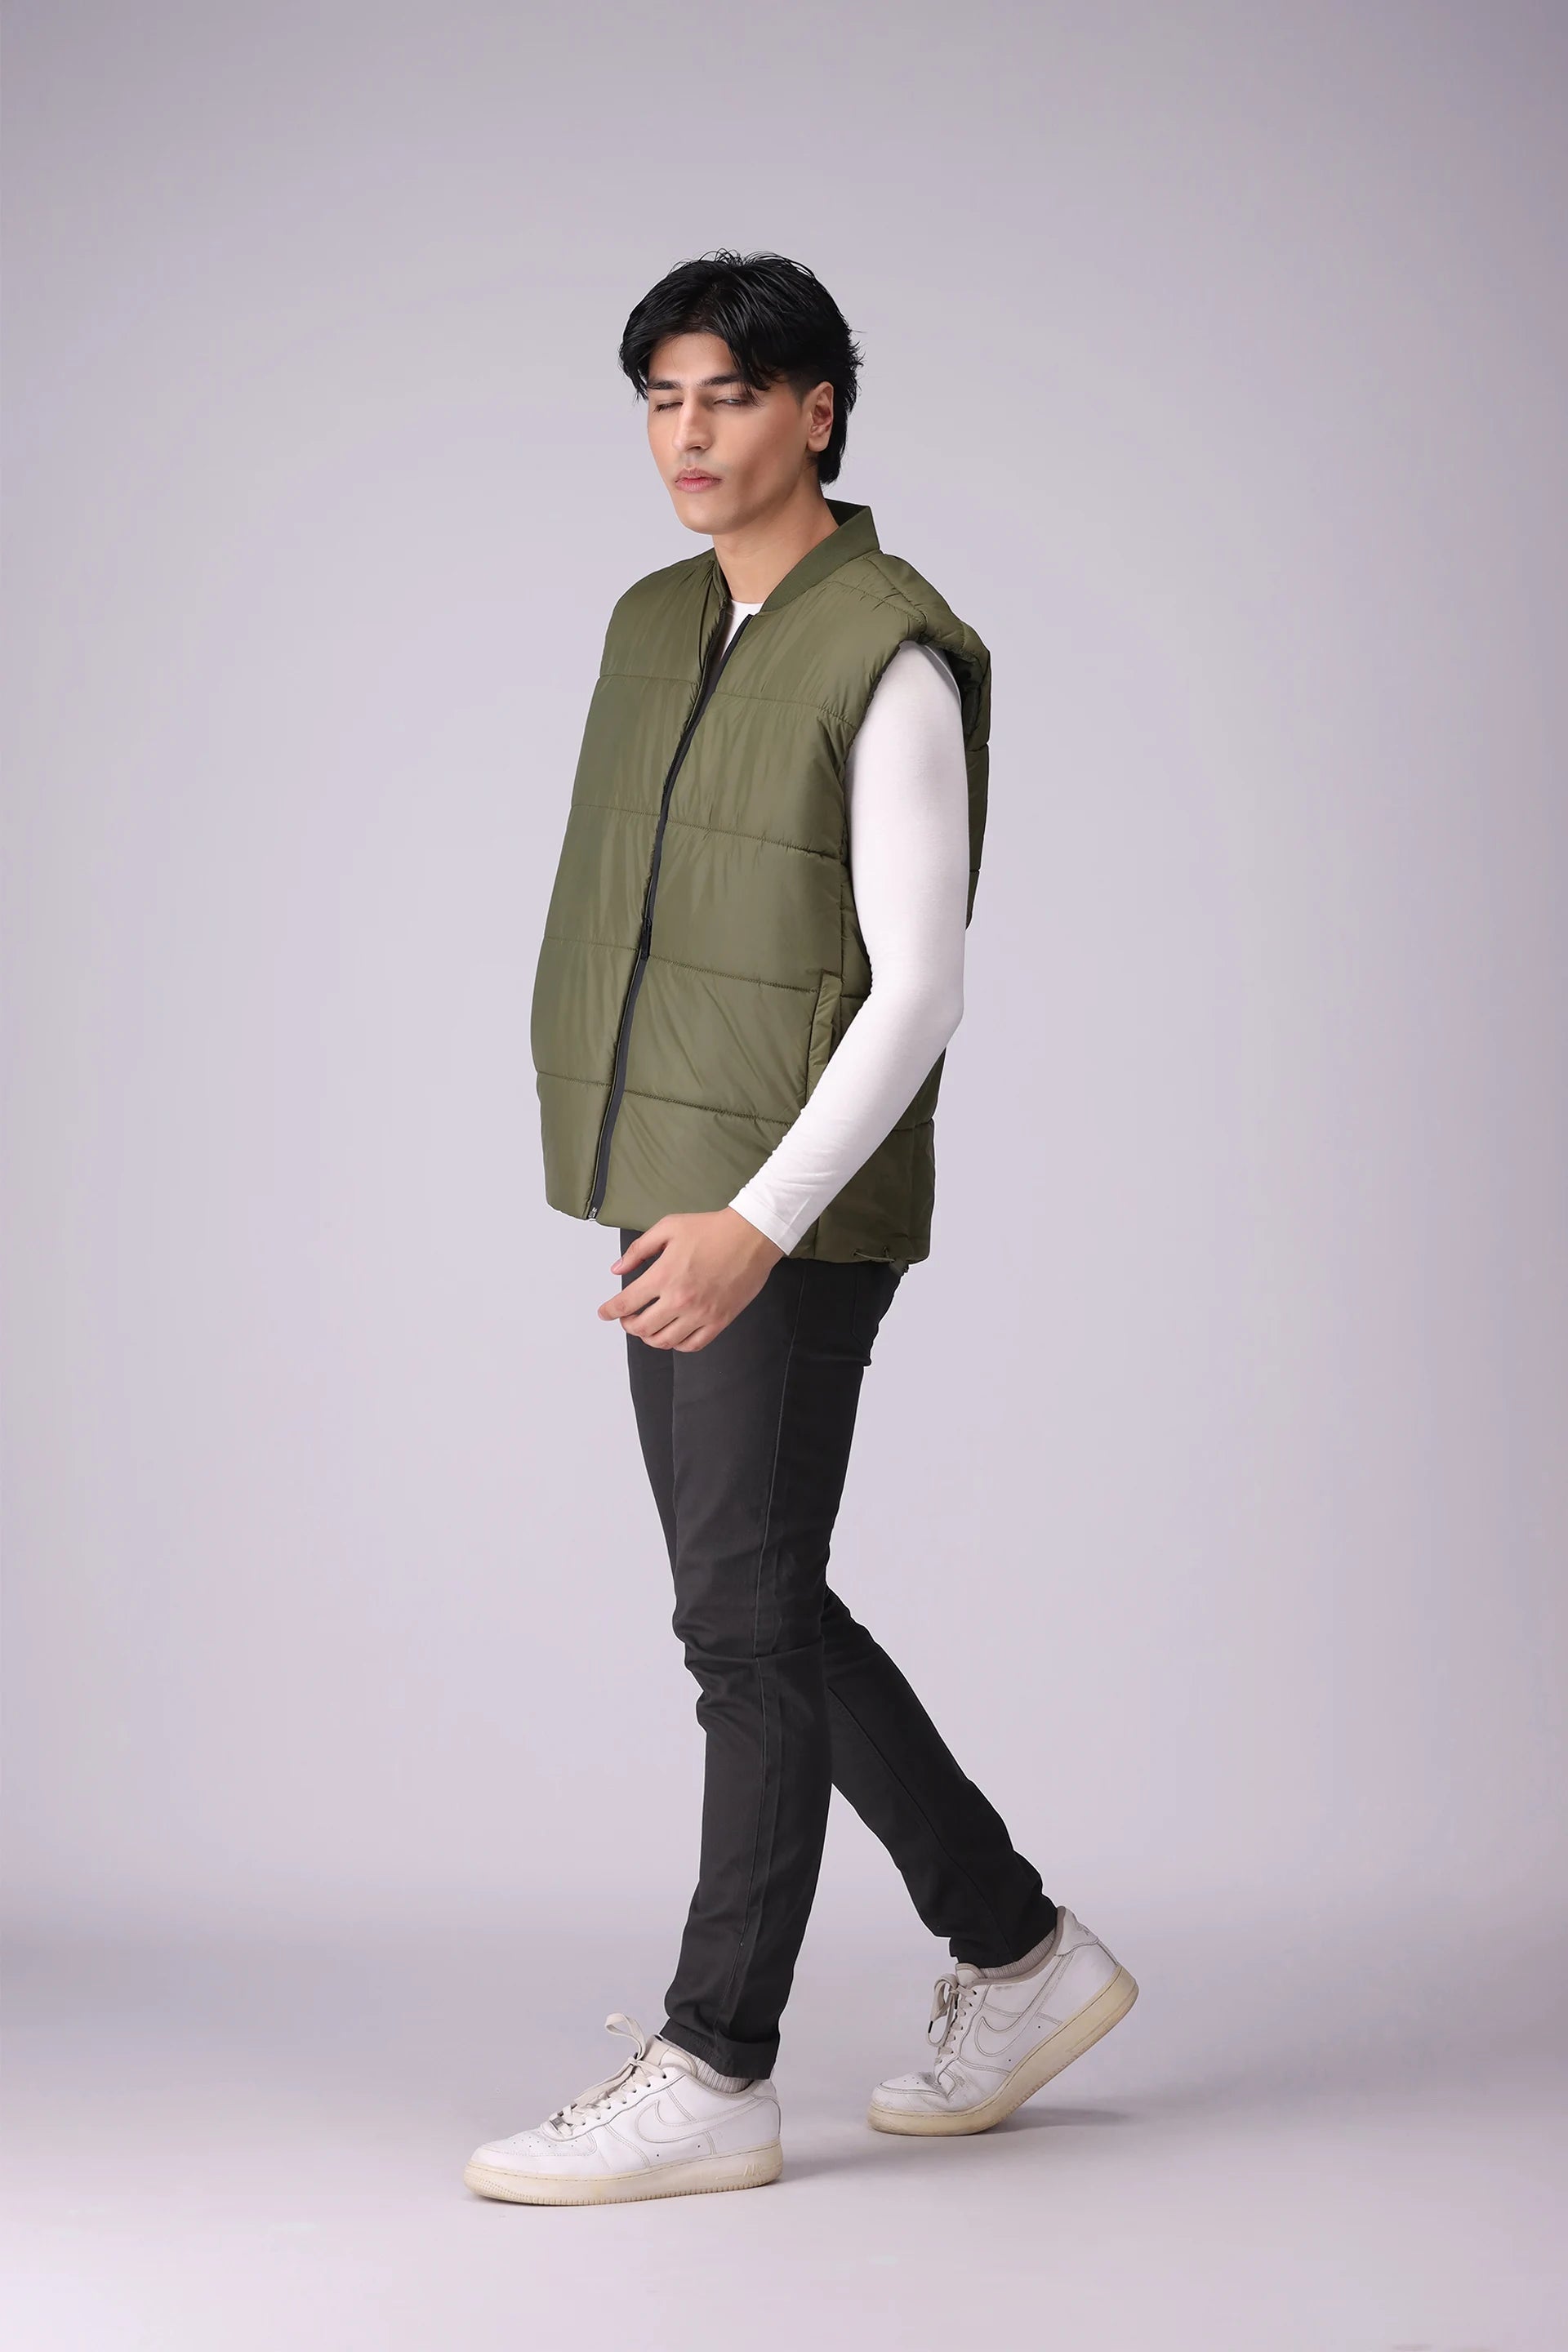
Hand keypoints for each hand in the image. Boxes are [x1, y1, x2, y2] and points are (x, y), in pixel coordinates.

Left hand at [597, 1209, 783, 1351]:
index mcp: (664, 1276)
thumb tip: (617, 1269)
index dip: (609, 1311)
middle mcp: (680, 1300)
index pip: (626, 1303)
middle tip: (627, 1319)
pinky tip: (672, 1334)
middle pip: (641, 1327)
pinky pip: (692, 1345)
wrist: (751, 1236)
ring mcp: (700, 1314)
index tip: (604, 1313)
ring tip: (648, 1328)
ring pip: (664, 1341)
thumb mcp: (668, 1228)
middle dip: (628, 1325)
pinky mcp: (719, 1321)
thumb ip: (639, 1250)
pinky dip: (676, 1344)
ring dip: (649, 1337)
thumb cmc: (711, 1229)